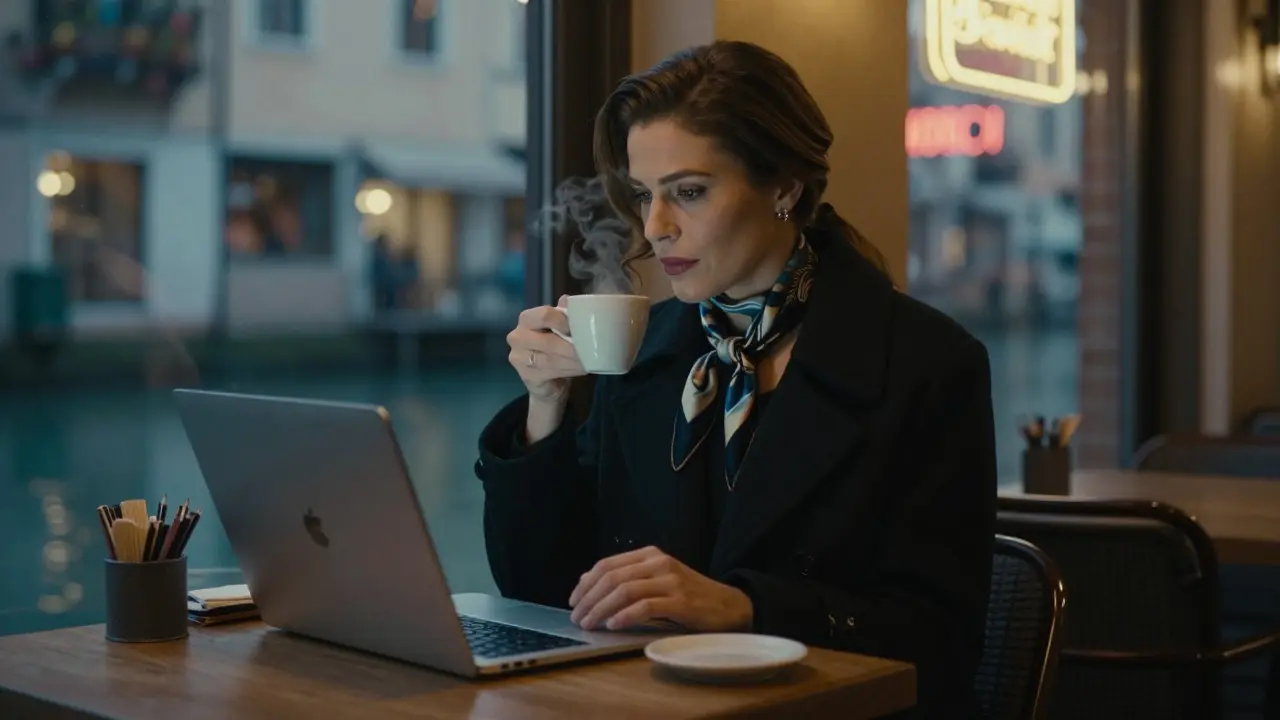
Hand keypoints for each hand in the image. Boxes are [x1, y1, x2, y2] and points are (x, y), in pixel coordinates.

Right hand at [506, 295, 583, 404]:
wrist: (549, 379)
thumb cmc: (557, 348)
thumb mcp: (562, 328)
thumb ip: (564, 314)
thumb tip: (567, 299)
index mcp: (527, 319)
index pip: (544, 315)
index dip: (564, 322)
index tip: (582, 330)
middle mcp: (517, 336)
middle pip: (548, 341)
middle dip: (572, 348)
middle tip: (592, 351)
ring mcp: (518, 357)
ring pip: (550, 359)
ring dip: (572, 361)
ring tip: (589, 361)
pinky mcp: (525, 375)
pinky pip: (549, 372)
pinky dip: (568, 371)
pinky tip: (581, 370)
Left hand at [568, 546, 753, 631]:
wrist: (729, 605)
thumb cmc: (689, 595)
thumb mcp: (656, 579)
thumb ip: (626, 577)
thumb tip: (586, 581)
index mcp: (650, 554)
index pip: (607, 564)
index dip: (586, 584)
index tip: (573, 601)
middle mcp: (659, 563)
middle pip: (612, 577)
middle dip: (589, 599)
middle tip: (578, 618)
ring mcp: (671, 581)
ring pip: (625, 591)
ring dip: (601, 609)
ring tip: (590, 624)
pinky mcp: (681, 601)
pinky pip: (646, 606)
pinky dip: (626, 616)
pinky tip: (614, 625)